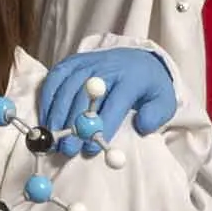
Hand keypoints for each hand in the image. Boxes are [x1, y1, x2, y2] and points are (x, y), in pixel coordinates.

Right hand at [35, 43, 181, 158]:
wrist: (138, 61)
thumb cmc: (148, 88)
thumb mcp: (164, 101)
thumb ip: (156, 115)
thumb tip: (142, 126)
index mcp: (131, 78)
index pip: (114, 103)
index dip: (101, 127)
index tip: (92, 149)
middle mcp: (107, 66)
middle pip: (85, 96)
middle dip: (74, 126)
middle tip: (68, 149)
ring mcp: (87, 62)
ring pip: (66, 88)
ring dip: (57, 116)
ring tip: (55, 140)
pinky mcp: (72, 61)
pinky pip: (54, 79)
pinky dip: (47, 100)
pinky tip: (47, 120)